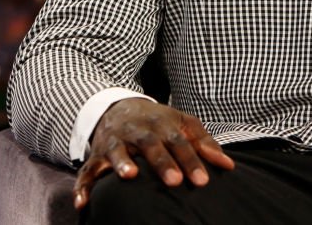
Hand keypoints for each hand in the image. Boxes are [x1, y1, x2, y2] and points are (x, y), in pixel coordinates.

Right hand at [72, 98, 234, 209]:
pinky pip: (86, 171)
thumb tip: (229, 166)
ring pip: (116, 151)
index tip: (203, 180)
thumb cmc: (158, 122)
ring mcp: (114, 142)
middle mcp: (137, 131)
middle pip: (150, 144)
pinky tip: (83, 204)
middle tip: (175, 181)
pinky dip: (82, 187)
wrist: (117, 107)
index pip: (179, 141)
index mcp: (161, 123)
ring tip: (130, 177)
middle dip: (162, 162)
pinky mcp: (95, 156)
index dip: (191, 160)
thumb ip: (204, 143)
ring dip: (122, 163)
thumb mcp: (182, 124)